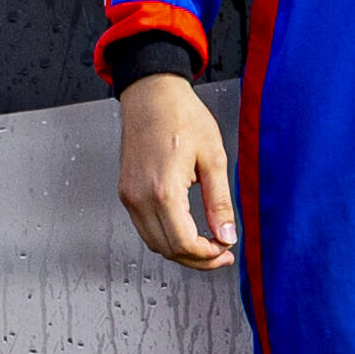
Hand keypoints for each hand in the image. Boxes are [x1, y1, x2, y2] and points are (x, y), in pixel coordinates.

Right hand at [116, 72, 237, 269]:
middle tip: (221, 252)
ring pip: (154, 243)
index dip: (208, 256)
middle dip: (197, 259)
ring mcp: (130, 196)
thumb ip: (219, 202)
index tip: (226, 250)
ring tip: (207, 245)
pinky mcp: (127, 192)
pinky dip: (166, 237)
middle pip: (168, 250)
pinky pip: (145, 228)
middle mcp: (140, 198)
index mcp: (164, 190)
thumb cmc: (181, 116)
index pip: (184, 243)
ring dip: (181, 251)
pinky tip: (186, 230)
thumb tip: (227, 235)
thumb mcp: (213, 158)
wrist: (152, 94)